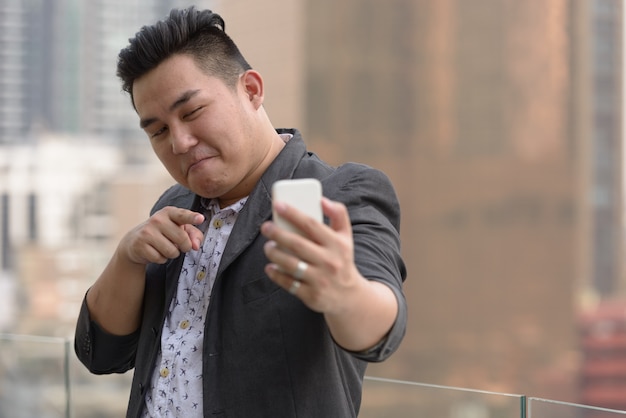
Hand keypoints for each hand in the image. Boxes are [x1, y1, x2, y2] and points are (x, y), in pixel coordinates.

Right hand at [120, 206, 204, 264]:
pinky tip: (155, 252)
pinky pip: (160, 258)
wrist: (135, 241)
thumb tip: (195, 245)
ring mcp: (147, 231)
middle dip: (184, 246)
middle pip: (182, 239)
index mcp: (169, 212)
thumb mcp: (179, 229)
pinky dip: (161, 259)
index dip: (192, 218)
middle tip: (178, 245)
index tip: (200, 219)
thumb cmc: (163, 233)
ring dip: (172, 254)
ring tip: (165, 247)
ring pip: (172, 251)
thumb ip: (193, 234)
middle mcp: (157, 219)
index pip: (183, 215)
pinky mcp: (140, 244)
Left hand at [261, 197, 364, 313]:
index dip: (293, 213)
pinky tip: (270, 267)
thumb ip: (338, 214)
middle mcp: (329, 261)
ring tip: (268, 247)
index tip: (278, 205)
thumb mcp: (346, 237)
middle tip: (266, 227)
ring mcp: (320, 280)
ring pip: (291, 264)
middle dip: (278, 234)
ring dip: (274, 254)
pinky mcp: (311, 295)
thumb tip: (321, 199)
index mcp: (337, 244)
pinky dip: (276, 275)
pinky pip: (289, 283)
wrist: (349, 296)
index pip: (312, 224)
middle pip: (297, 244)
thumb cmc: (342, 260)